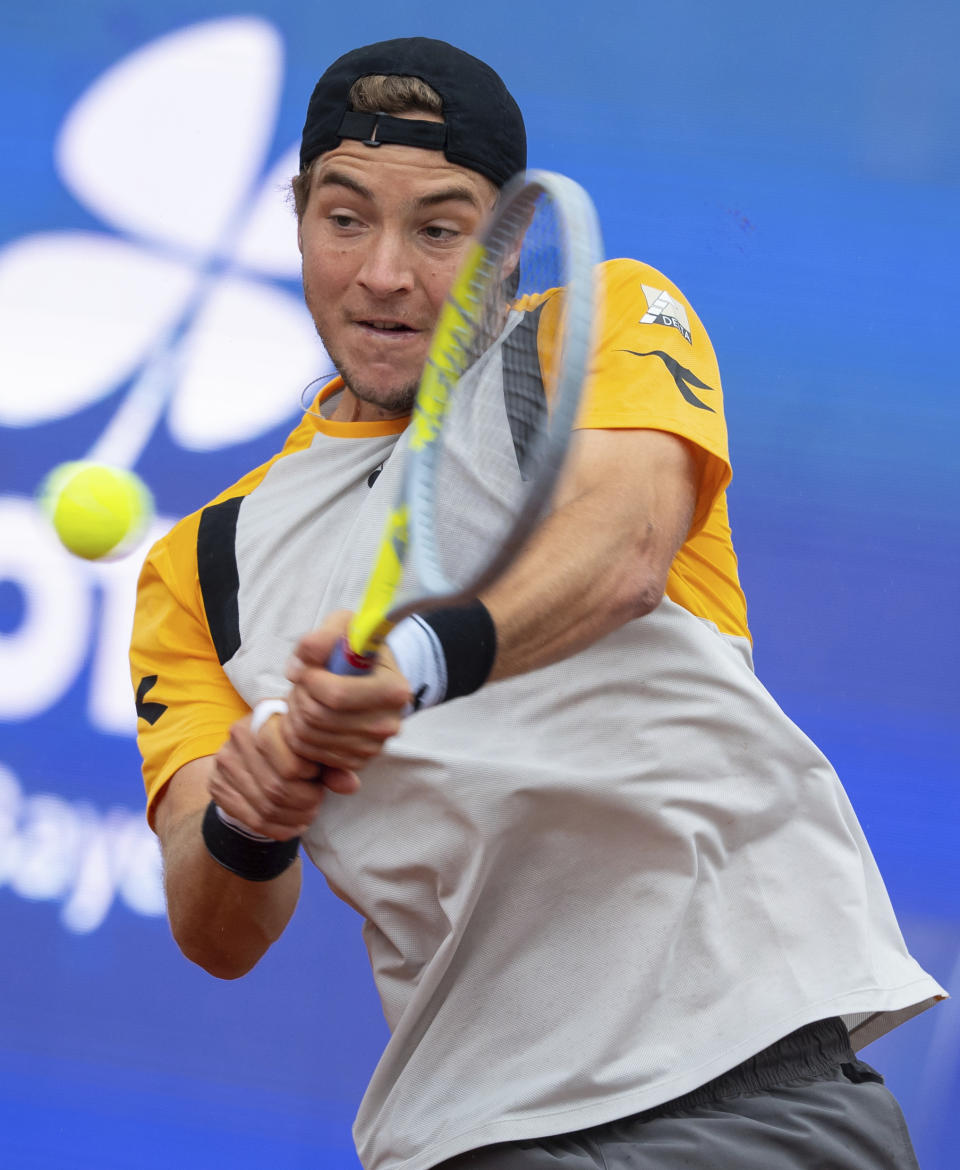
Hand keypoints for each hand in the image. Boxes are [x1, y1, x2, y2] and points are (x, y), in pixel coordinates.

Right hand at [208, 711, 351, 840]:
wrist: (255, 754)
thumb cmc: (294, 747)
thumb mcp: (315, 749)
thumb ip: (333, 765)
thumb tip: (350, 785)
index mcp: (266, 715)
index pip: (291, 761)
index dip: (311, 776)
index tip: (317, 778)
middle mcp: (239, 734)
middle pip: (278, 787)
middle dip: (305, 802)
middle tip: (316, 803)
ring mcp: (224, 761)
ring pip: (266, 806)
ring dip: (294, 818)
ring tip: (308, 815)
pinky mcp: (216, 786)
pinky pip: (252, 819)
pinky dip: (278, 829)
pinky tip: (293, 826)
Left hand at [282, 611, 410, 772]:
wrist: (377, 676)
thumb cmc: (360, 650)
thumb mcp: (345, 627)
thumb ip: (321, 638)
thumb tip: (298, 668)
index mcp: (393, 690)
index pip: (336, 695)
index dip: (309, 679)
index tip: (307, 667)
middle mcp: (387, 724)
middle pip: (318, 717)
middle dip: (299, 696)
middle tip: (303, 682)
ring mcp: (373, 747)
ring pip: (308, 737)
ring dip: (295, 714)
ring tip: (306, 696)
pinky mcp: (357, 761)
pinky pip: (310, 753)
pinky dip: (299, 734)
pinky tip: (309, 714)